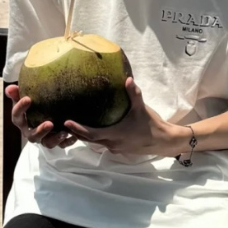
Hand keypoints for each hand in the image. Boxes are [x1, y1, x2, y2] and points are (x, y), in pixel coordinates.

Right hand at [5, 84, 76, 149]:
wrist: (42, 117)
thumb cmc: (32, 106)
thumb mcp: (24, 99)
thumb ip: (17, 93)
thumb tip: (9, 88)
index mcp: (21, 121)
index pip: (17, 116)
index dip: (21, 108)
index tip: (28, 98)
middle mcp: (30, 132)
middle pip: (32, 135)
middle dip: (41, 131)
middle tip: (50, 124)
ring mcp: (43, 139)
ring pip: (47, 143)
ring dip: (55, 139)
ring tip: (64, 132)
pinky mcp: (54, 142)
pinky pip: (61, 145)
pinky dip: (67, 142)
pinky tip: (74, 137)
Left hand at [64, 77, 183, 157]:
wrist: (163, 141)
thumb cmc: (151, 125)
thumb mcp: (141, 108)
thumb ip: (134, 93)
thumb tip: (128, 79)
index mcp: (114, 135)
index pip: (91, 134)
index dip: (78, 129)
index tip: (66, 122)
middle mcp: (112, 144)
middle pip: (89, 140)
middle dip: (76, 132)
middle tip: (64, 123)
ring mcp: (115, 148)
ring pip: (95, 143)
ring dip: (85, 136)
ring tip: (74, 126)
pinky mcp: (120, 149)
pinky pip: (103, 143)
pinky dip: (95, 137)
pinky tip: (95, 129)